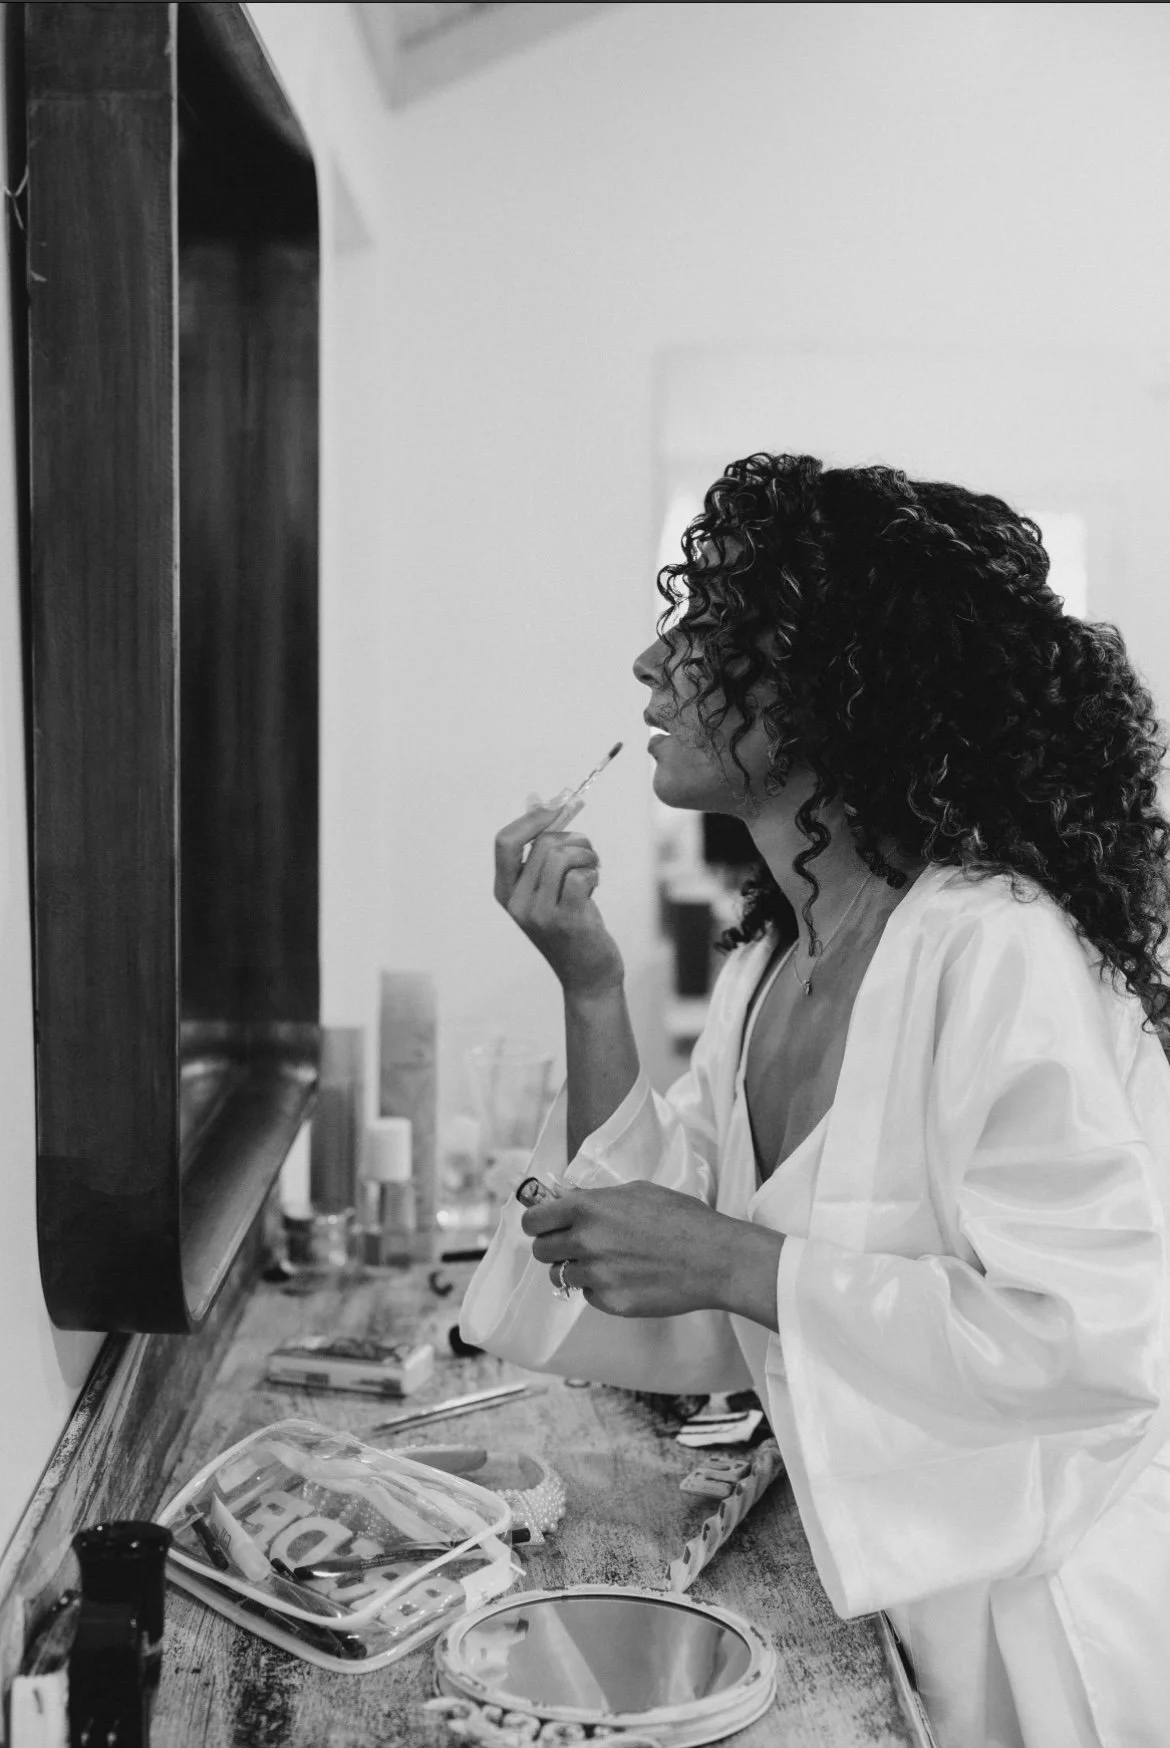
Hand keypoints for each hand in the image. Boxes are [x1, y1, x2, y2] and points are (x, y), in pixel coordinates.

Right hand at [494, 806, 623, 998]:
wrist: (588, 976)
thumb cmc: (573, 926)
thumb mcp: (550, 890)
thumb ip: (543, 853)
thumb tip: (541, 802)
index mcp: (505, 892)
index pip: (504, 842)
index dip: (532, 819)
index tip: (557, 809)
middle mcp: (517, 904)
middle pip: (543, 844)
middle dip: (574, 839)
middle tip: (589, 854)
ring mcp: (539, 915)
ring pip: (562, 856)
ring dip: (587, 854)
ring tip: (594, 869)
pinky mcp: (566, 922)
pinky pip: (579, 876)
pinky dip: (593, 872)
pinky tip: (595, 885)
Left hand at [521, 1181, 780, 1322]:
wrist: (714, 1258)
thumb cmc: (682, 1218)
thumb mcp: (637, 1192)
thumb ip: (598, 1198)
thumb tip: (570, 1200)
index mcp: (587, 1208)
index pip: (534, 1221)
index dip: (537, 1224)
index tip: (544, 1227)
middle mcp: (585, 1241)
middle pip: (542, 1251)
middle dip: (554, 1247)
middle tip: (573, 1246)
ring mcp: (596, 1275)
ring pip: (561, 1276)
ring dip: (574, 1269)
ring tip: (602, 1263)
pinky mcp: (610, 1302)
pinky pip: (588, 1295)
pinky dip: (598, 1289)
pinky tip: (624, 1278)